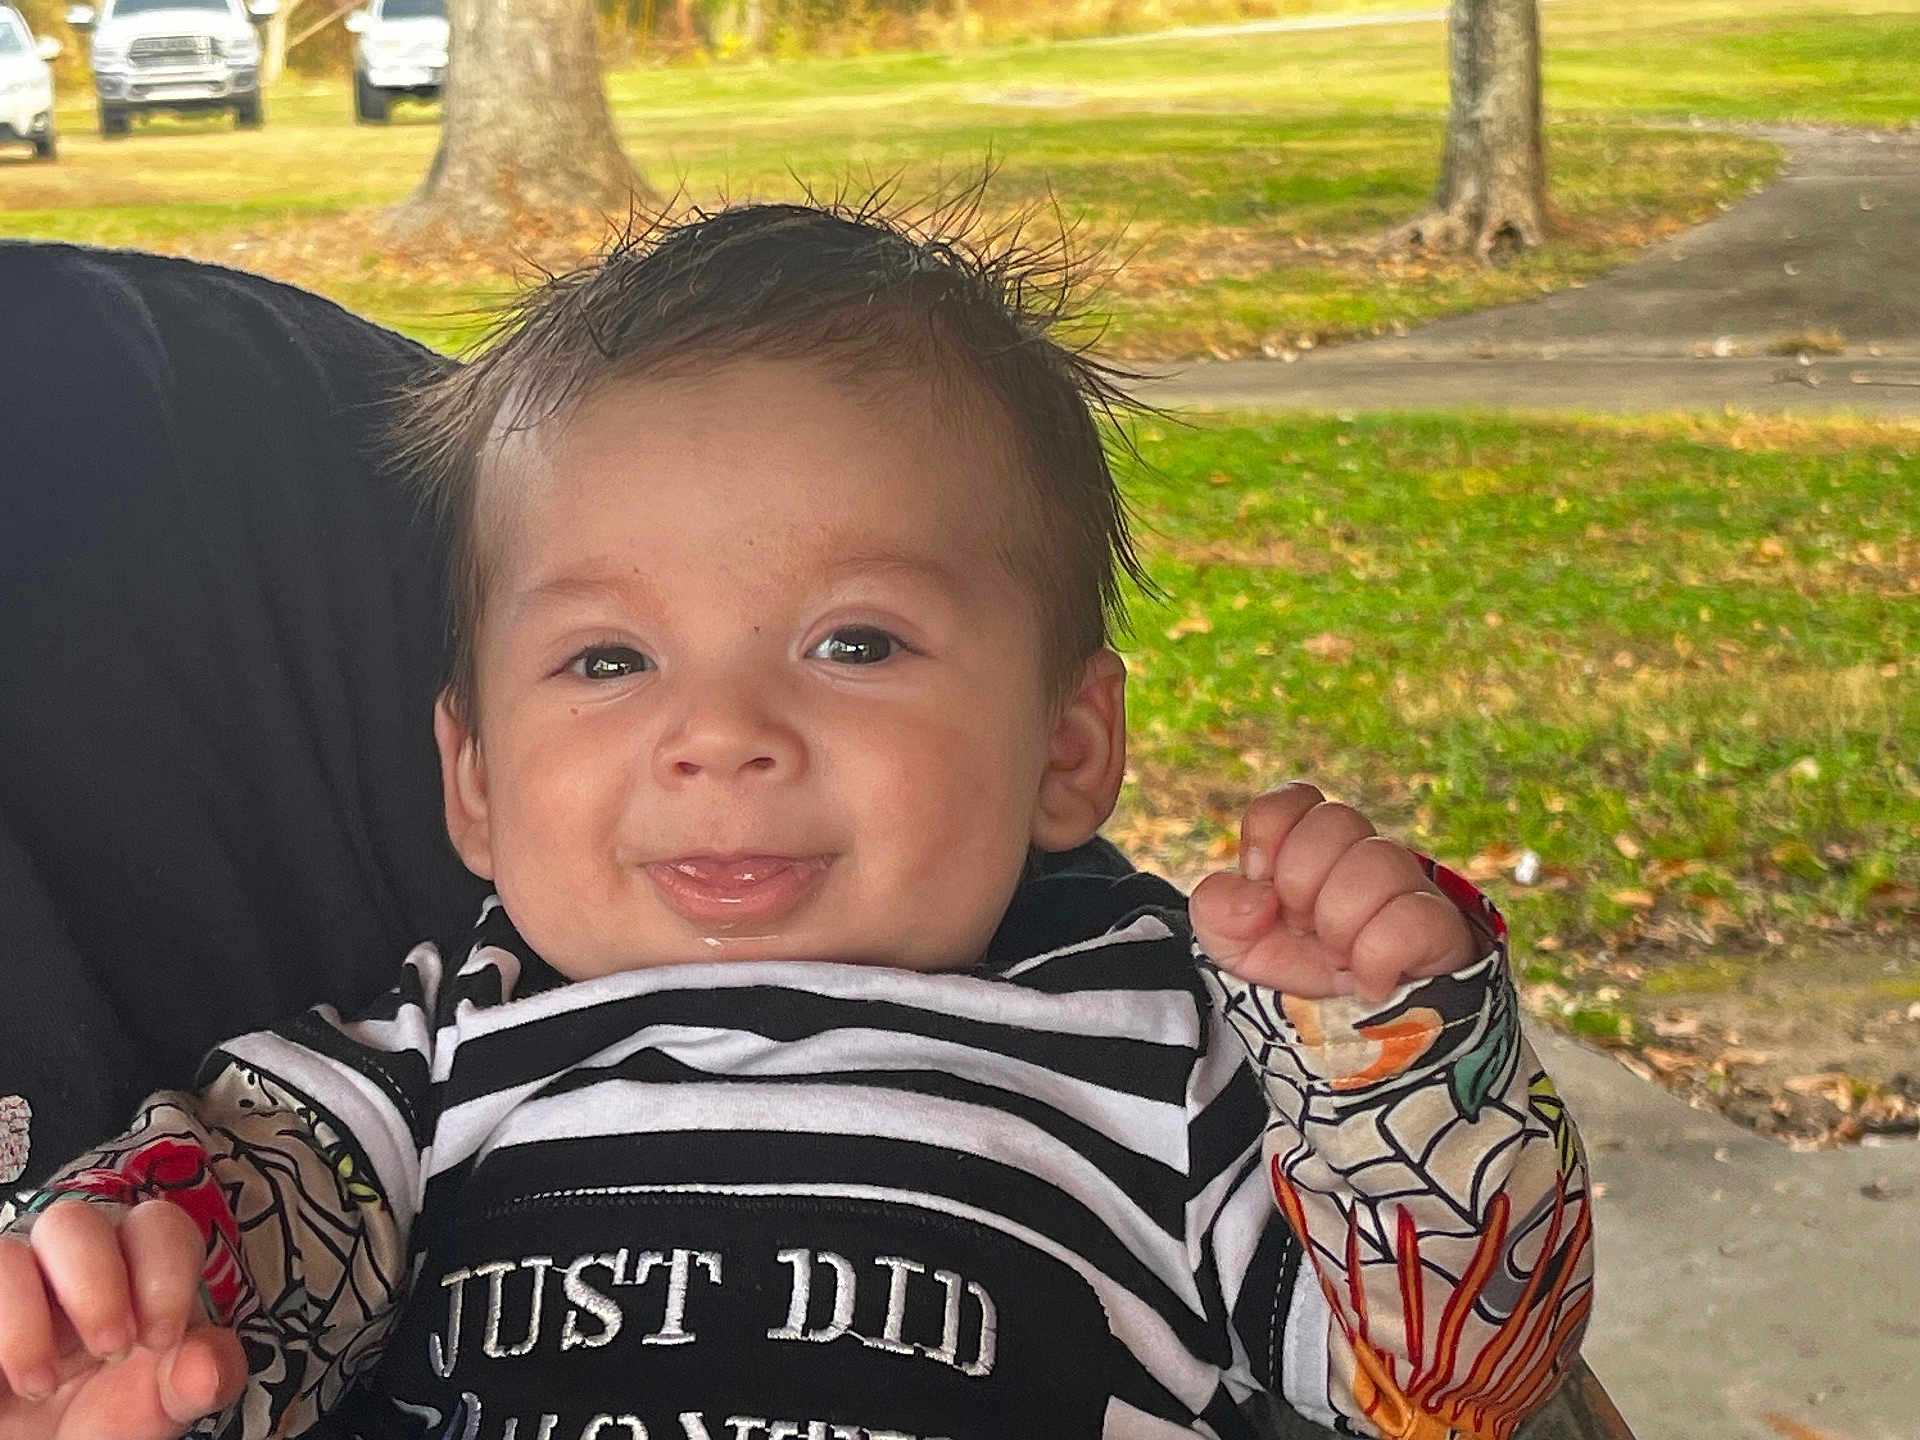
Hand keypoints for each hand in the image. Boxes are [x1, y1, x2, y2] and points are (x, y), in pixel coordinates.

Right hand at [0, 1198, 245, 1439]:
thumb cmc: (103, 1421)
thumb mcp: (160, 1406)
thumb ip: (201, 1378)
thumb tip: (206, 1367)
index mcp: (132, 1274)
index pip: (156, 1226)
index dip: (164, 1271)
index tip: (161, 1339)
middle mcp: (69, 1268)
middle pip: (76, 1221)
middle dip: (97, 1283)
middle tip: (111, 1349)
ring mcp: (15, 1287)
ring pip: (7, 1250)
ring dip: (26, 1318)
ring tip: (41, 1386)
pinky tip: (4, 1384)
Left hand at [1190, 781, 1473, 1002]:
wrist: (1347, 1038)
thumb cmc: (1292, 973)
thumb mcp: (1233, 946)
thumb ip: (1218, 907)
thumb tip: (1256, 895)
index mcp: (1309, 847)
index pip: (1297, 798)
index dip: (1269, 833)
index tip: (1262, 880)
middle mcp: (1361, 855)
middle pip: (1336, 819)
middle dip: (1301, 882)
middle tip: (1303, 927)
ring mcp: (1406, 887)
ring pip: (1377, 862)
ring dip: (1339, 923)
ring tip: (1337, 956)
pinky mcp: (1439, 928)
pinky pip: (1410, 919)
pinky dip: (1375, 958)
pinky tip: (1368, 982)